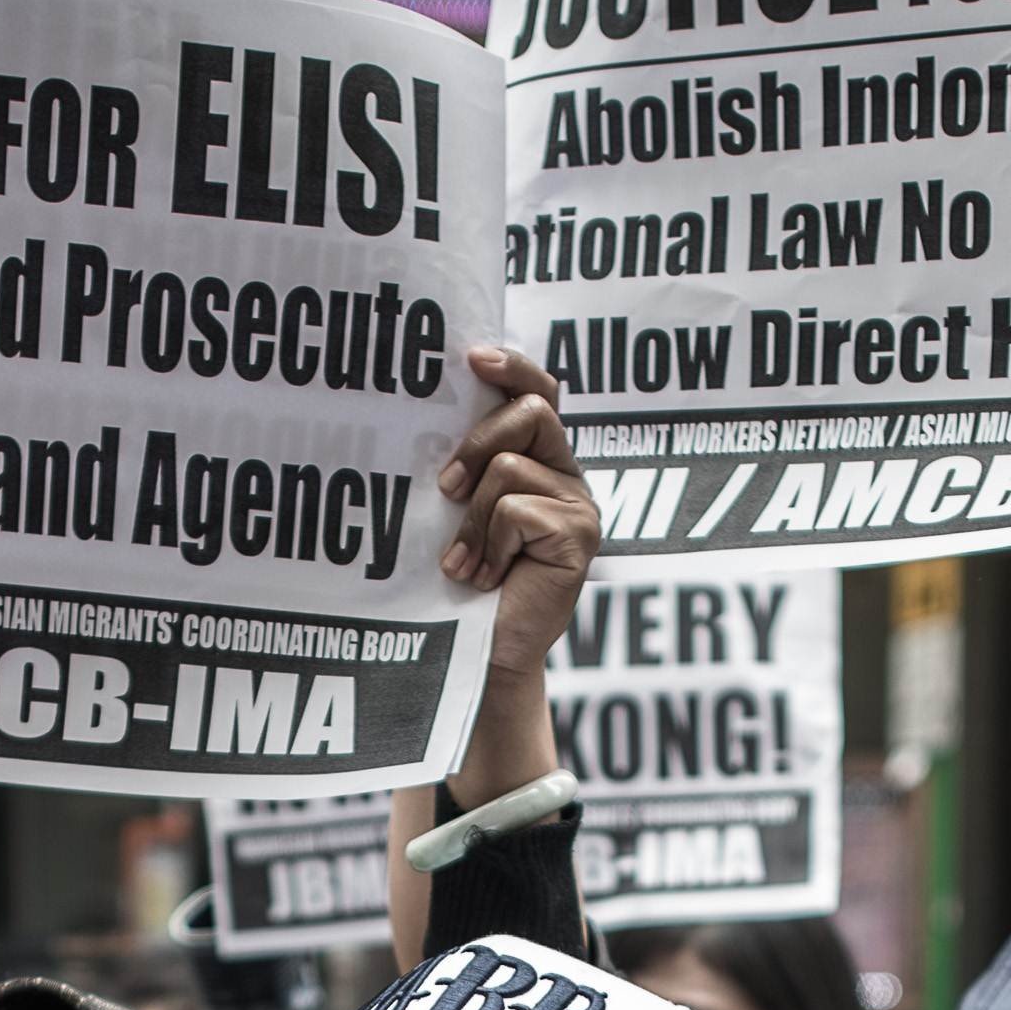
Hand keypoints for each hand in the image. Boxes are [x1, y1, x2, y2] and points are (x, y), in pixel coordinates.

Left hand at [436, 344, 600, 683]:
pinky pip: (518, 512)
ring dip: (473, 520)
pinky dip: (490, 547)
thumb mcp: (461, 511)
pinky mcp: (580, 537)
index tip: (472, 358)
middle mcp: (567, 476)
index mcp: (541, 461)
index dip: (513, 367)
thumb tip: (430, 415)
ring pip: (511, 469)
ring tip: (464, 563)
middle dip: (478, 442)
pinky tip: (488, 579)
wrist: (483, 651)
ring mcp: (579, 506)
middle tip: (445, 489)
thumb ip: (468, 467)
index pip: (540, 392)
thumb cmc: (465, 581)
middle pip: (531, 412)